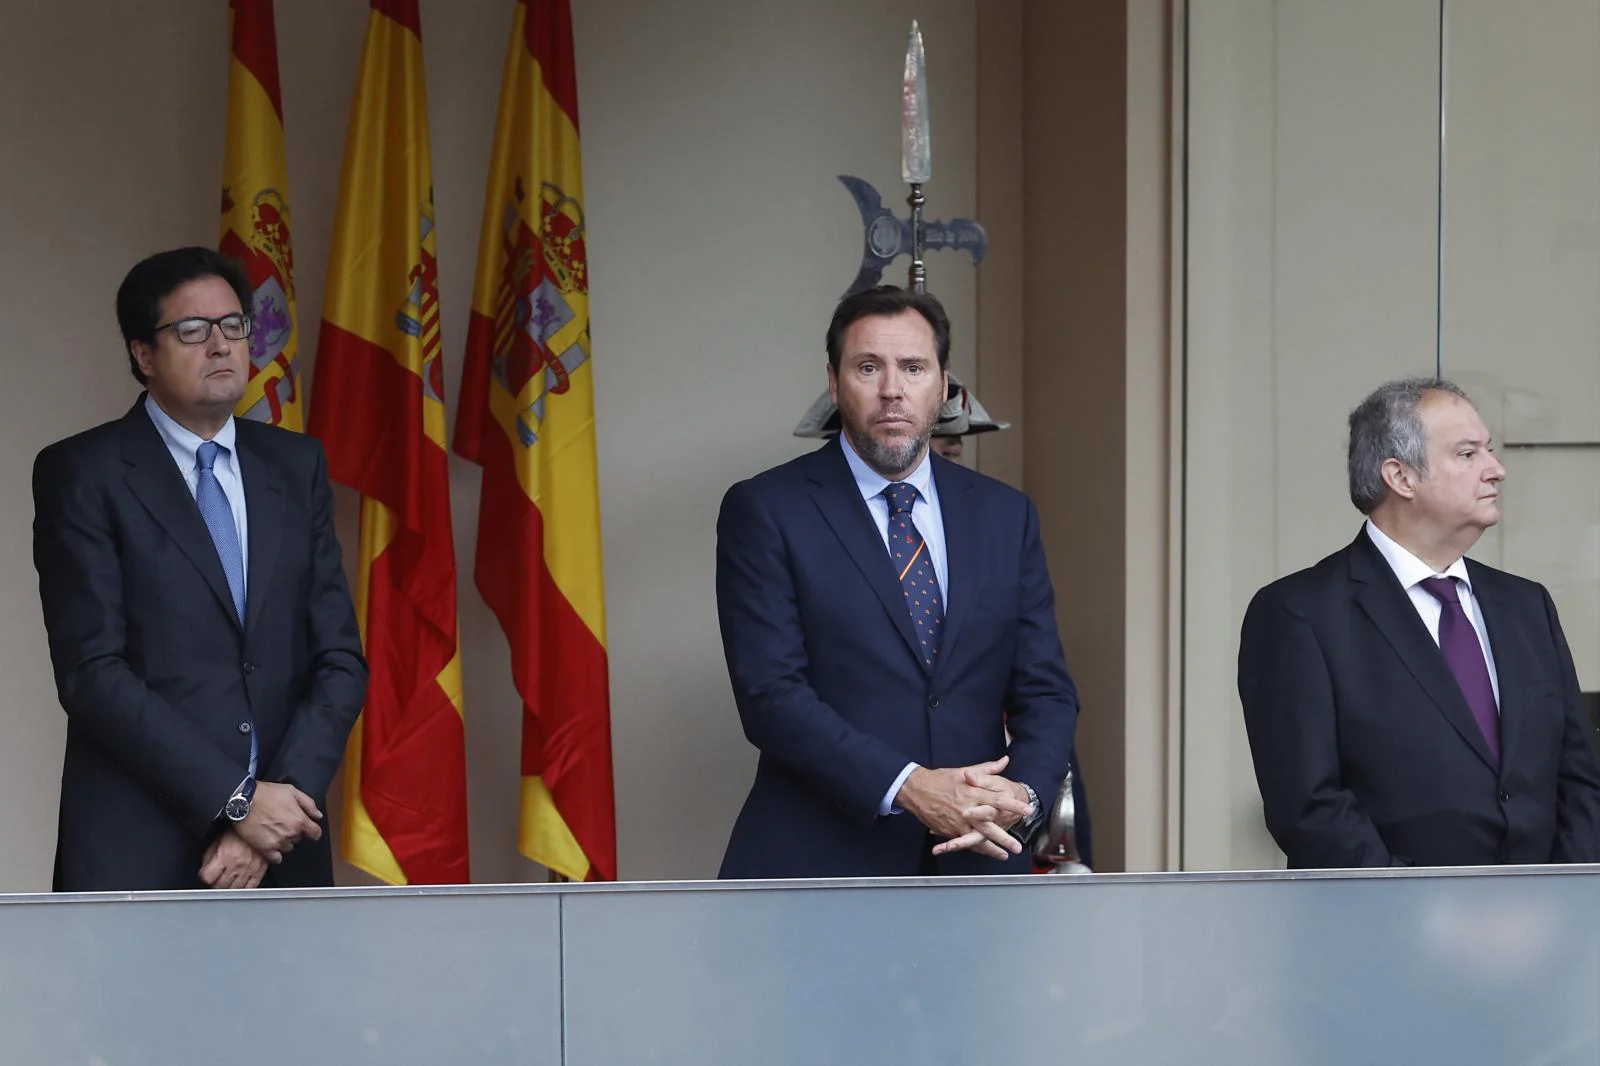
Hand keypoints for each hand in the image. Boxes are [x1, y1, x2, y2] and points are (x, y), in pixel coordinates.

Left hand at [200, 828, 267, 888]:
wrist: (259, 824)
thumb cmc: (239, 831)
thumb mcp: (218, 839)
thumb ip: (210, 856)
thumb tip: (205, 868)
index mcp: (224, 855)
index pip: (207, 877)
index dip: (205, 876)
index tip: (206, 874)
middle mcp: (236, 864)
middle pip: (220, 886)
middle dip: (215, 884)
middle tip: (216, 879)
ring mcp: (249, 869)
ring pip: (234, 890)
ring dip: (228, 888)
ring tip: (227, 882)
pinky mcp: (260, 871)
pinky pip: (251, 887)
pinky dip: (244, 889)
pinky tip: (240, 885)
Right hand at [234, 781, 322, 861]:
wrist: (243, 801)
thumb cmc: (266, 794)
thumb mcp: (292, 791)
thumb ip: (309, 804)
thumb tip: (318, 816)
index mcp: (299, 821)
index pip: (316, 833)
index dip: (313, 830)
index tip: (309, 829)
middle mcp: (291, 834)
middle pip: (299, 838)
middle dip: (294, 831)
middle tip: (283, 822)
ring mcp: (278, 843)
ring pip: (288, 847)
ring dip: (284, 841)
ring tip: (274, 830)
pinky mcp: (264, 849)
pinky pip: (276, 858)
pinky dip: (275, 853)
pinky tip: (271, 843)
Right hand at [896, 756, 1032, 860]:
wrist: (916, 789)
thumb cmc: (941, 778)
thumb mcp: (965, 771)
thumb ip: (988, 769)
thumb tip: (1005, 761)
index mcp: (973, 792)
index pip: (998, 800)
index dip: (1014, 806)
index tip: (1028, 810)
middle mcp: (967, 809)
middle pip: (990, 825)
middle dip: (1005, 837)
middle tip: (1018, 846)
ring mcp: (958, 822)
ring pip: (978, 838)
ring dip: (992, 848)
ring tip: (1004, 855)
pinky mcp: (949, 830)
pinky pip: (965, 842)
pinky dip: (976, 848)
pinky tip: (985, 853)